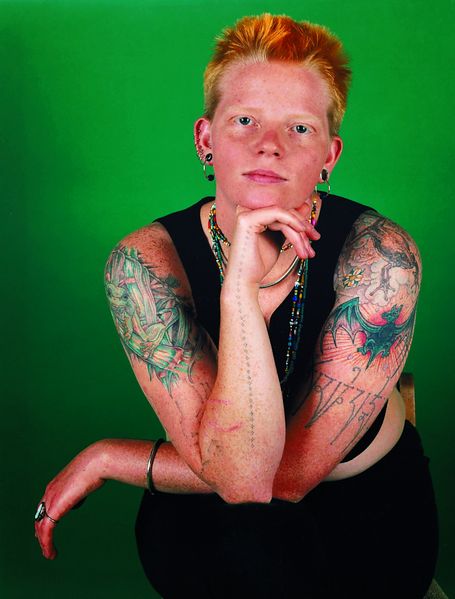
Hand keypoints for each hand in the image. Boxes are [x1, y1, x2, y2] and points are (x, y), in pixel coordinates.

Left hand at [34, 443, 104, 558]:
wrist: (97, 461)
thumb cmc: (96, 466)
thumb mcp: (86, 478)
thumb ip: (82, 486)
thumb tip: (84, 492)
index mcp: (56, 484)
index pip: (44, 505)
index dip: (44, 518)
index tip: (46, 529)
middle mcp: (50, 492)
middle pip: (39, 517)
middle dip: (41, 533)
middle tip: (45, 545)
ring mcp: (51, 499)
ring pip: (41, 527)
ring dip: (44, 543)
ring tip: (49, 554)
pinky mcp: (55, 508)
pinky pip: (47, 531)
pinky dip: (47, 544)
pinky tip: (51, 552)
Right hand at [226, 204, 319, 287]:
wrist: (246, 281)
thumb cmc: (260, 263)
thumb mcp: (280, 239)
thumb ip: (289, 223)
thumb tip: (305, 205)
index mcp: (252, 215)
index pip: (282, 210)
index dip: (301, 220)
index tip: (314, 235)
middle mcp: (246, 211)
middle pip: (284, 210)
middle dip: (303, 225)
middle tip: (315, 239)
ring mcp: (245, 213)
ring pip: (283, 214)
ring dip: (299, 232)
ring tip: (306, 251)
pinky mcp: (246, 219)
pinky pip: (277, 213)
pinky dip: (292, 222)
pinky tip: (302, 233)